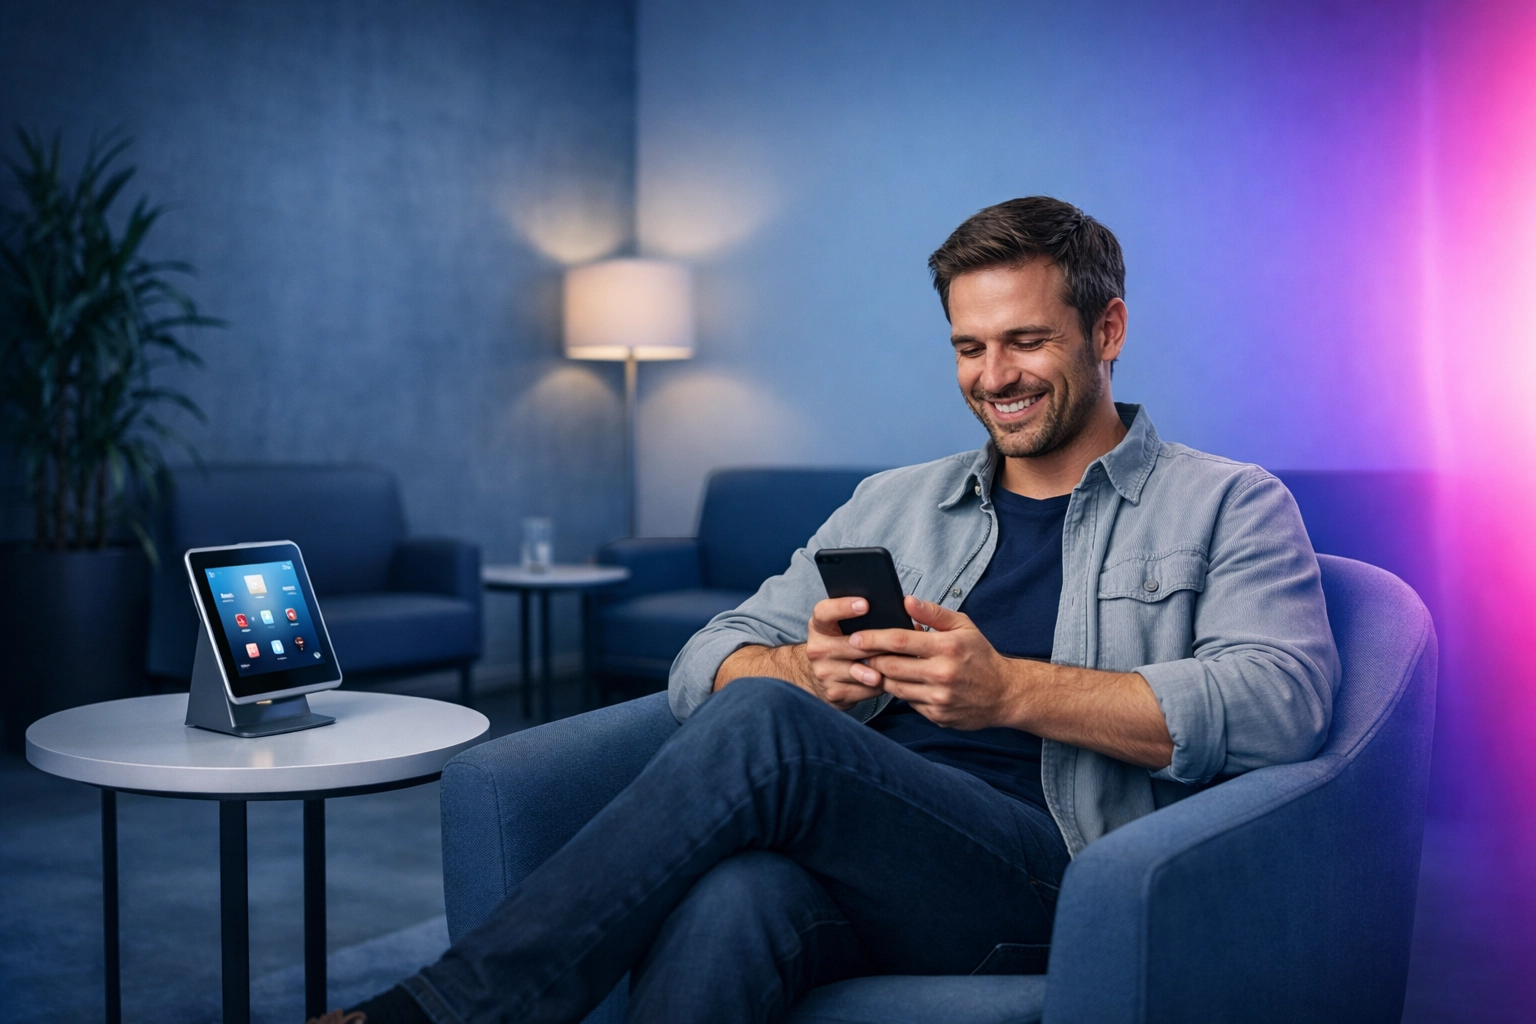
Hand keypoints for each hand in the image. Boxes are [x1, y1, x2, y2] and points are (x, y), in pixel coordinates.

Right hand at [802, 597, 889, 708]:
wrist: (820, 678)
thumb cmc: (840, 645)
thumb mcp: (840, 627)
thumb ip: (862, 617)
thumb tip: (901, 606)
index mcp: (819, 626)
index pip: (824, 612)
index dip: (843, 607)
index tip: (865, 604)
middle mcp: (817, 649)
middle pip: (851, 644)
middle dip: (876, 643)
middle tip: (899, 640)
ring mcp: (824, 673)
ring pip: (860, 669)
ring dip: (882, 667)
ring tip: (898, 663)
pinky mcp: (834, 693)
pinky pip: (864, 689)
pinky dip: (880, 685)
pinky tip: (891, 679)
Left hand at [849, 596, 1020, 729]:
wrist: (1004, 694)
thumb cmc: (980, 655)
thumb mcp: (963, 626)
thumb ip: (933, 613)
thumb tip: (906, 601)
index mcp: (947, 647)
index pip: (899, 640)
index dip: (873, 638)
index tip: (856, 636)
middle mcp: (942, 674)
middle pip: (891, 666)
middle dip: (870, 659)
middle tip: (858, 653)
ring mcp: (939, 698)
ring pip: (895, 687)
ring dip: (881, 676)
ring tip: (874, 666)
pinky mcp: (937, 715)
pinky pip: (908, 703)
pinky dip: (901, 692)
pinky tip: (901, 682)